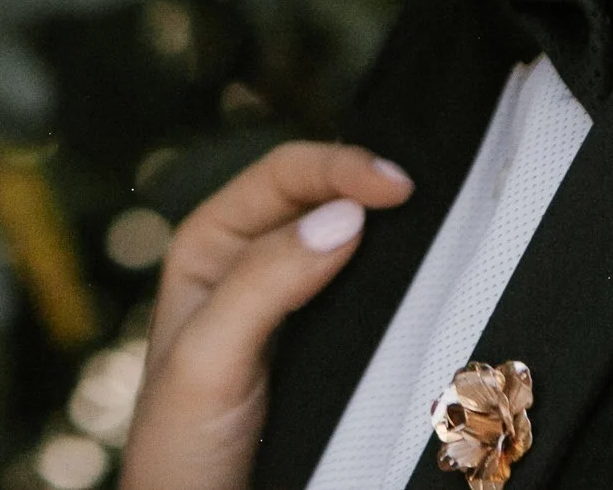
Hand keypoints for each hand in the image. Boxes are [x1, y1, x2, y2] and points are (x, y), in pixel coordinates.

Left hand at [118, 141, 412, 489]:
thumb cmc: (179, 445)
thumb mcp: (210, 357)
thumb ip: (265, 283)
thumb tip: (340, 217)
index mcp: (209, 244)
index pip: (283, 176)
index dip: (339, 168)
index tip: (397, 186)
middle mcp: (247, 261)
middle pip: (318, 196)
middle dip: (368, 184)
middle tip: (429, 194)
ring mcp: (287, 301)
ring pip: (345, 241)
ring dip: (386, 229)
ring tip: (433, 220)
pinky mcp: (321, 342)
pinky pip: (362, 292)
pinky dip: (393, 277)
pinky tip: (417, 275)